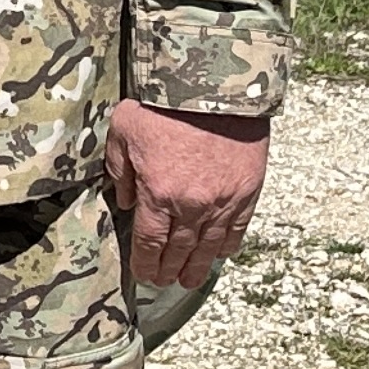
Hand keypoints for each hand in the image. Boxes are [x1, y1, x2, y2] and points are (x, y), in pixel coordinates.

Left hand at [105, 98, 270, 286]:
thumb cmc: (162, 106)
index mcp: (159, 195)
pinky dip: (229, 245)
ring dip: (199, 266)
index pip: (150, 243)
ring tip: (190, 280)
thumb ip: (121, 172)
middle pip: (179, 250)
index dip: (146, 263)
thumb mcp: (123, 132)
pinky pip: (239, 228)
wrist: (213, 86)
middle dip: (170, 270)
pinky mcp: (247, 191)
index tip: (144, 275)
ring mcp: (223, 202)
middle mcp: (192, 207)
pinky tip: (221, 254)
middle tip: (165, 282)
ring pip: (210, 246)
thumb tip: (127, 202)